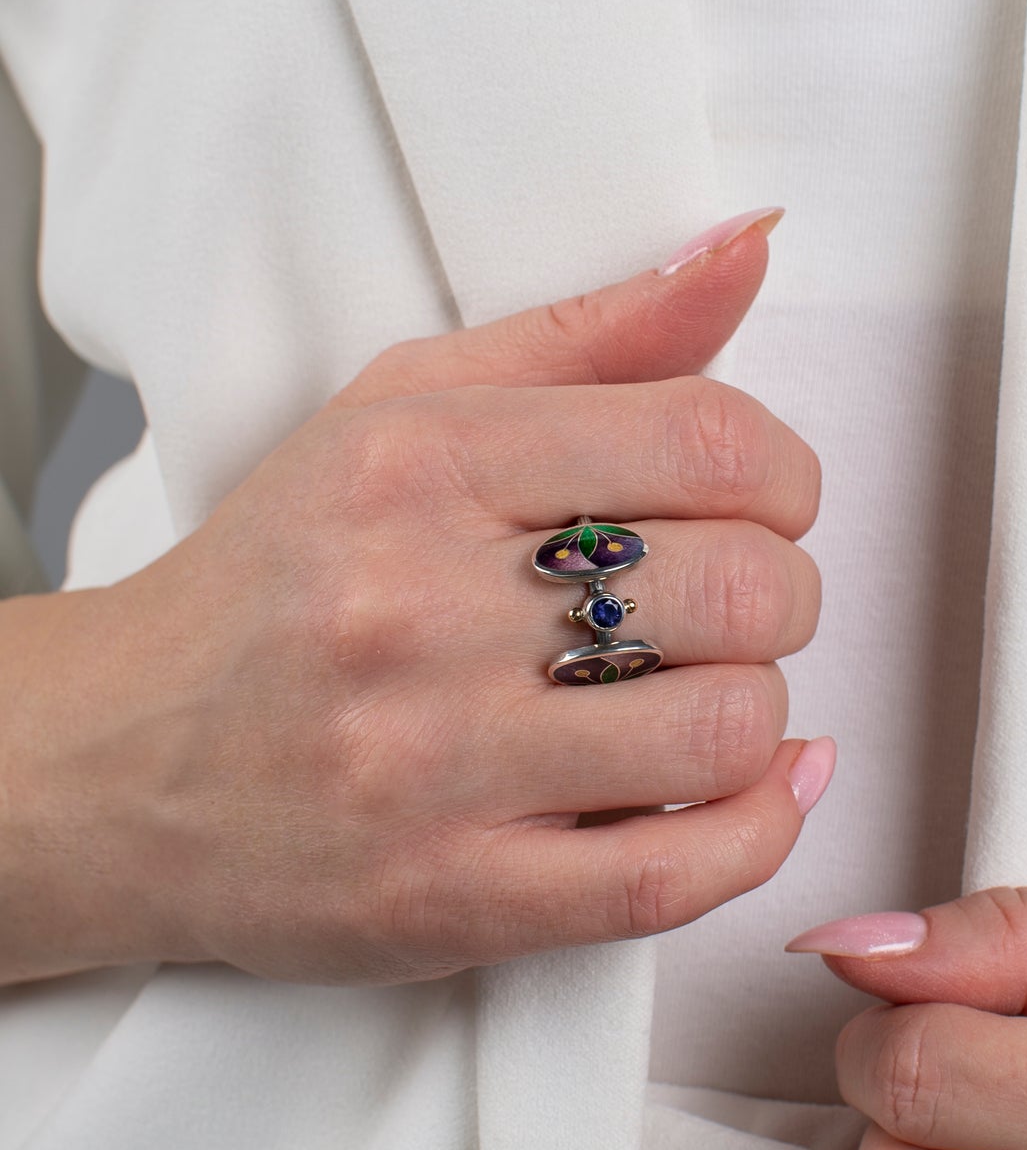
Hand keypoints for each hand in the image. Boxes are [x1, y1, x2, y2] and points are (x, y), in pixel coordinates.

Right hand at [0, 213, 830, 984]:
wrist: (116, 765)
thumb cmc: (277, 582)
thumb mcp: (403, 407)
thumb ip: (591, 335)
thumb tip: (748, 251)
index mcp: (417, 466)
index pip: (709, 438)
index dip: (786, 473)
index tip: (764, 501)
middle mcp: (418, 612)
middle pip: (742, 586)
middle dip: (779, 594)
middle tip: (734, 604)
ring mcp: (431, 768)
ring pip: (726, 728)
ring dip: (757, 712)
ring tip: (703, 696)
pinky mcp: (448, 898)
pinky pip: (676, 876)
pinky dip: (758, 830)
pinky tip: (750, 790)